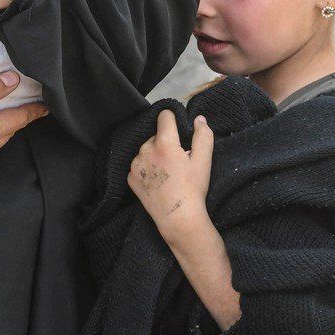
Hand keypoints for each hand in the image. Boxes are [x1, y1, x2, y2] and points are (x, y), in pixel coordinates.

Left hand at [127, 110, 213, 241]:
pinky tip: (157, 181)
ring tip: (167, 173)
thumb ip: (203, 136)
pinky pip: (138, 165)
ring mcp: (135, 164)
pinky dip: (147, 169)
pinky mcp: (130, 177)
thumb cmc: (193, 188)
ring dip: (155, 155)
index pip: (164, 116)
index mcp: (164, 142)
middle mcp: (145, 150)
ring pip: (146, 150)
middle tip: (177, 161)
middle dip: (166, 143)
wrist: (178, 218)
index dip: (174, 120)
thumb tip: (198, 119)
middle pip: (156, 135)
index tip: (179, 131)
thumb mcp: (204, 161)